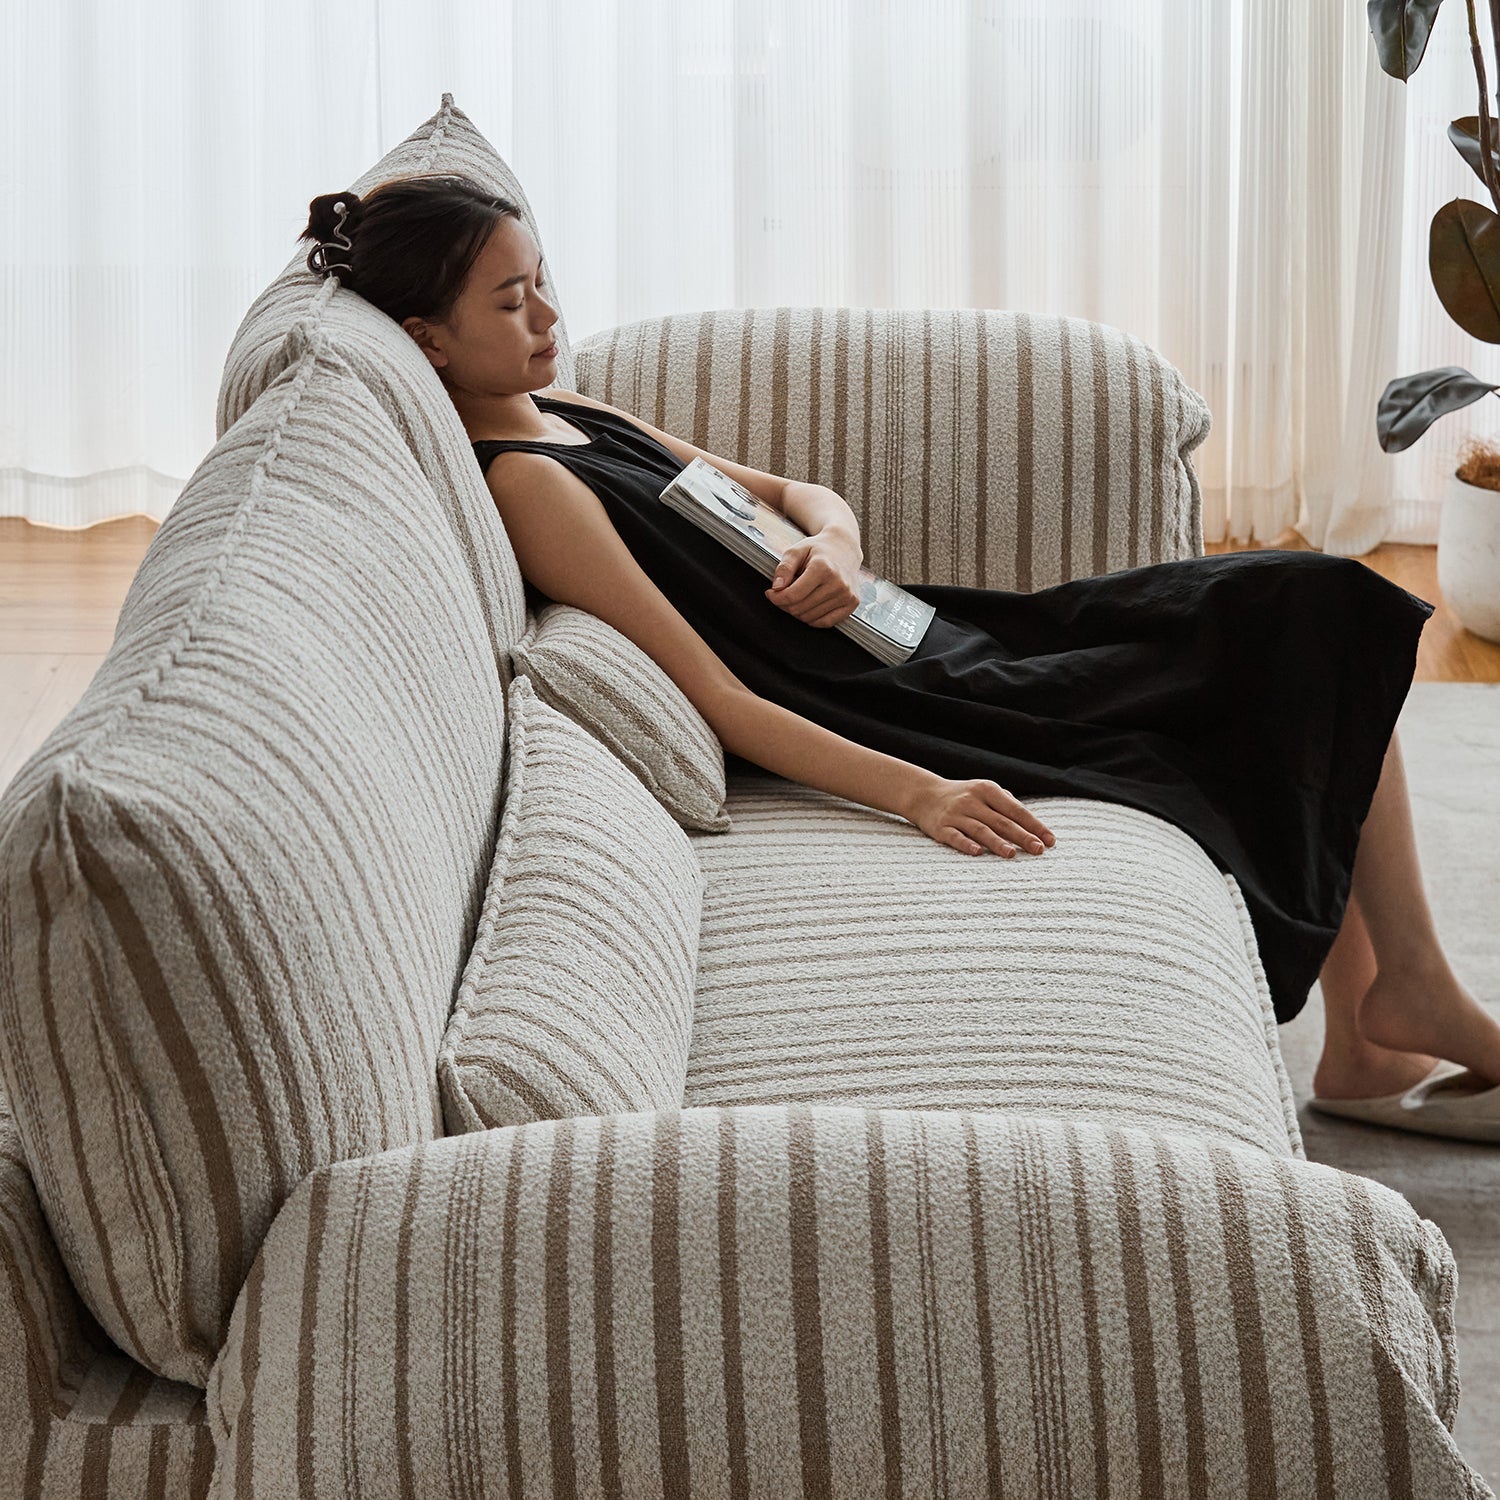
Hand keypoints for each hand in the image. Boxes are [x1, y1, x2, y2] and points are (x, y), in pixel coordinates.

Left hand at [764, 528, 862, 626]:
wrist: (844, 548)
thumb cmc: (818, 550)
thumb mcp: (797, 551)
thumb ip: (784, 568)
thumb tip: (776, 587)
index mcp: (823, 568)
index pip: (793, 595)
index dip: (776, 597)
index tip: (771, 593)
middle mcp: (838, 583)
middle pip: (800, 609)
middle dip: (785, 605)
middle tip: (782, 595)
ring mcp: (847, 595)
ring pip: (810, 618)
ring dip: (798, 612)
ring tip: (797, 598)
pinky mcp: (852, 603)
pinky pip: (826, 623)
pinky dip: (813, 619)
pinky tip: (809, 606)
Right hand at [905, 776, 1056, 858]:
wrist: (924, 795)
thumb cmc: (964, 797)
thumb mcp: (985, 792)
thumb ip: (1007, 804)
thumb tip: (1034, 826)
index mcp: (987, 790)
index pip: (1016, 809)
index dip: (1034, 825)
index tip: (1050, 840)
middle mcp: (972, 801)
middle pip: (1001, 821)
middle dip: (1022, 836)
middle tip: (1038, 850)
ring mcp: (956, 814)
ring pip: (980, 830)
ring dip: (997, 842)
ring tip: (1012, 854)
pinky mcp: (940, 827)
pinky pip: (955, 836)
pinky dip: (966, 844)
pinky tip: (977, 852)